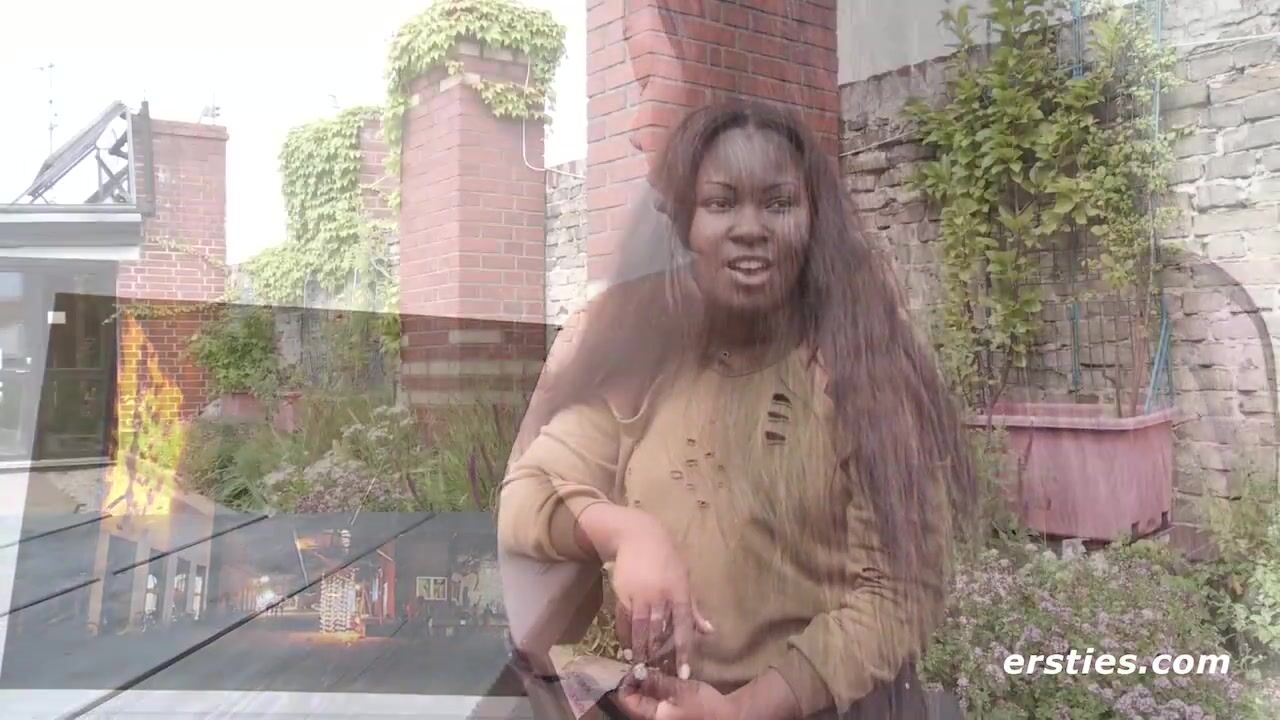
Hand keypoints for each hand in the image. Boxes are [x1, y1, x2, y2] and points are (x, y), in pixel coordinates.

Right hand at [608, 512, 713, 671]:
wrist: (639, 536)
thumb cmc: (667, 558)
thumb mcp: (685, 579)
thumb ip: (694, 609)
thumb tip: (709, 631)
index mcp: (679, 593)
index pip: (684, 627)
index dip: (684, 651)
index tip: (684, 672)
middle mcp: (660, 597)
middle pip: (660, 633)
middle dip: (659, 657)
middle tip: (659, 677)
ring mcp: (640, 596)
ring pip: (640, 629)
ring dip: (641, 650)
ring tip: (641, 668)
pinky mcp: (623, 594)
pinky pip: (623, 621)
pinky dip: (625, 637)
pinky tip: (627, 650)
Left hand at [615, 669, 738, 719]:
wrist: (729, 718)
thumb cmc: (705, 706)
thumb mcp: (681, 689)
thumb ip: (658, 681)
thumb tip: (638, 671)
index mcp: (652, 718)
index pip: (625, 700)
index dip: (626, 681)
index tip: (635, 666)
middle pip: (633, 701)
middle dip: (636, 681)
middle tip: (643, 664)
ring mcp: (662, 718)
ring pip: (644, 701)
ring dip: (646, 685)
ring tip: (653, 667)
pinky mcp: (670, 715)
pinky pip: (655, 702)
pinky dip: (656, 690)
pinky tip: (663, 677)